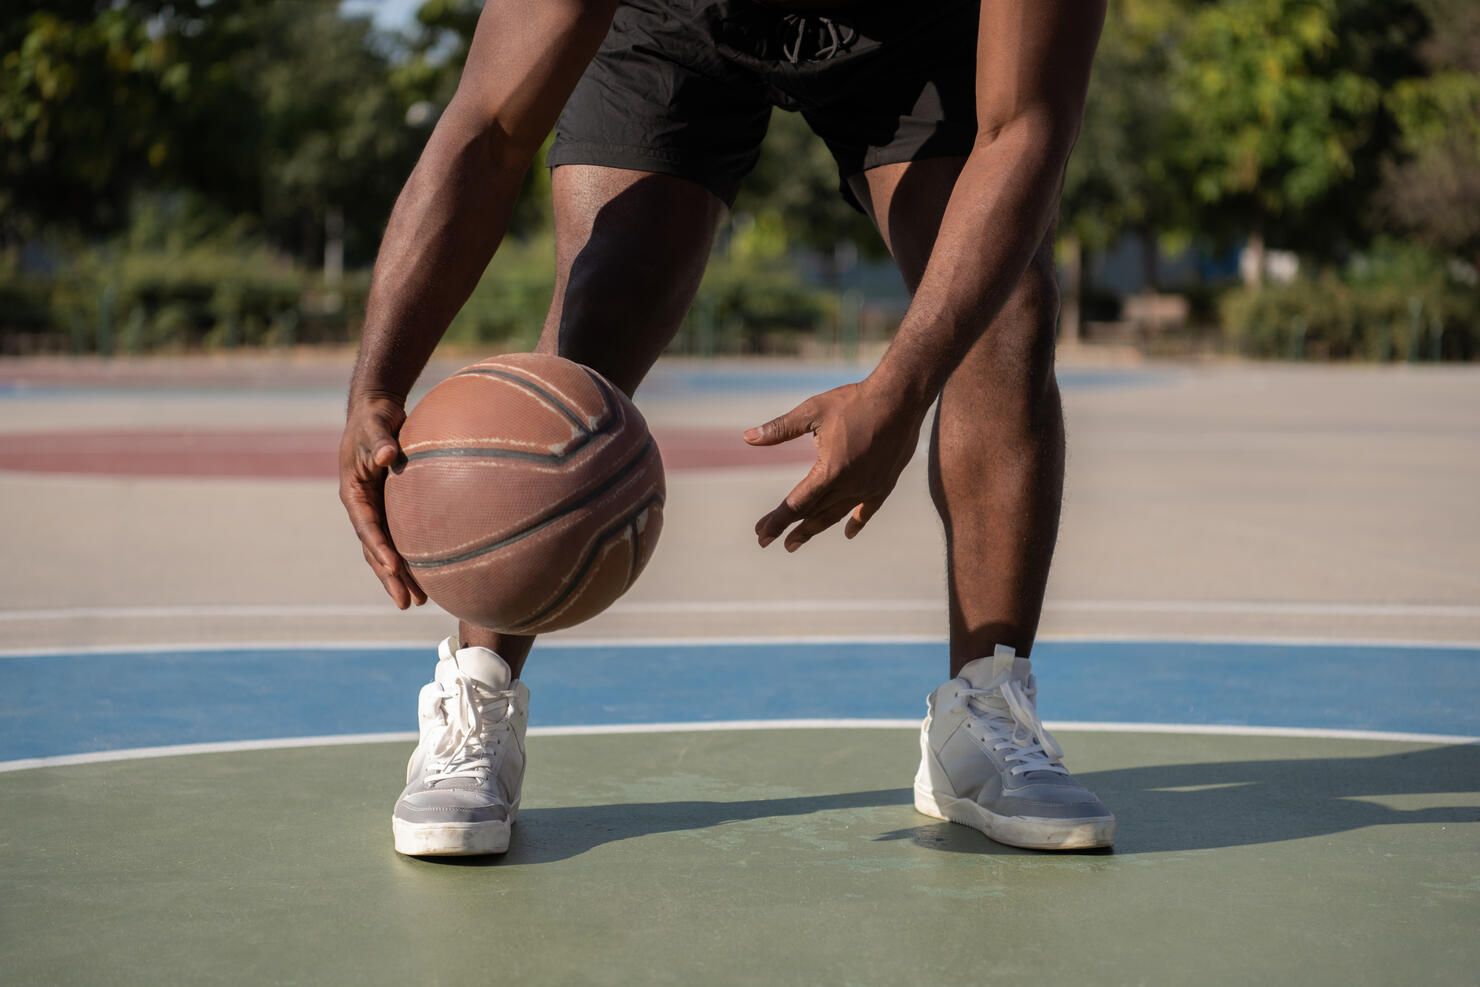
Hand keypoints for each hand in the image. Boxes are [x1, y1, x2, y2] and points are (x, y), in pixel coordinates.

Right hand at [338, 394, 426, 608]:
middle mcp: (363, 507)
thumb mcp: (375, 425)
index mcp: (354, 493)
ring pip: (385, 551)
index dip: (379, 548)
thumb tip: (387, 455)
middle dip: (389, 577)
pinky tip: (429, 574)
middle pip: (375, 549)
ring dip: (399, 576)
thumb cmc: (375, 418)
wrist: (376, 413)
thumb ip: (380, 440)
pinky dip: (409, 558)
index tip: (392, 567)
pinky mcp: (390, 509)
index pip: (367, 526)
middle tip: (406, 603)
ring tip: (416, 601)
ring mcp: (376, 510)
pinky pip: (399, 538)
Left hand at [744, 378, 928, 550]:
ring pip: (836, 515)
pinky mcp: (884, 484)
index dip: (777, 520)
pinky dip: (856, 522)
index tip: (760, 533)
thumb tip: (747, 438)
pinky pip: (867, 510)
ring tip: (796, 541)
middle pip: (813, 514)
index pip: (797, 504)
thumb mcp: (812, 411)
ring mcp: (869, 487)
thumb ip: (779, 429)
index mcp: (830, 471)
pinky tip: (848, 533)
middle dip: (789, 528)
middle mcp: (850, 486)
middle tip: (765, 541)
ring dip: (814, 529)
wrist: (901, 398)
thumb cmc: (854, 401)